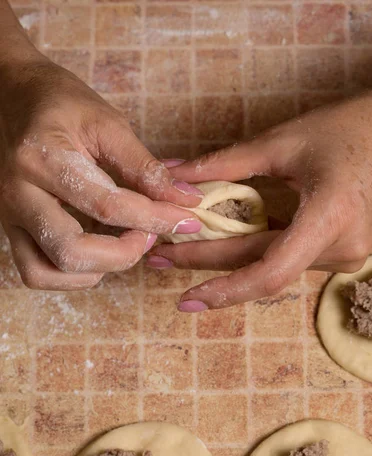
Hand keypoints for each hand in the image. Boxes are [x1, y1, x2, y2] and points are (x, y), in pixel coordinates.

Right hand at [0, 57, 202, 289]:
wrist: (13, 95)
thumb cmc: (61, 103)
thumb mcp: (107, 124)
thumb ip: (144, 167)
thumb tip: (185, 200)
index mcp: (41, 159)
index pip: (107, 206)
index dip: (154, 218)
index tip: (185, 220)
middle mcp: (18, 194)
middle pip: (71, 251)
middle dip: (122, 255)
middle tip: (148, 237)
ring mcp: (9, 215)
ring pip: (44, 272)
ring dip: (93, 271)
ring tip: (121, 248)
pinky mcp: (11, 228)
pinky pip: (35, 272)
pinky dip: (71, 275)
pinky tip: (97, 255)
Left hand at [149, 79, 371, 310]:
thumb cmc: (350, 128)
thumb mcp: (283, 142)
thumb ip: (225, 163)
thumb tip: (174, 174)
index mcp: (330, 218)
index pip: (270, 271)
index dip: (224, 289)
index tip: (185, 297)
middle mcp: (340, 248)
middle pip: (263, 269)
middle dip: (210, 270)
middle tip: (162, 262)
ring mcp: (344, 255)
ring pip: (274, 267)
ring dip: (230, 261)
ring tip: (183, 252)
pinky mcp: (341, 252)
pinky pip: (290, 259)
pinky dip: (255, 254)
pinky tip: (223, 247)